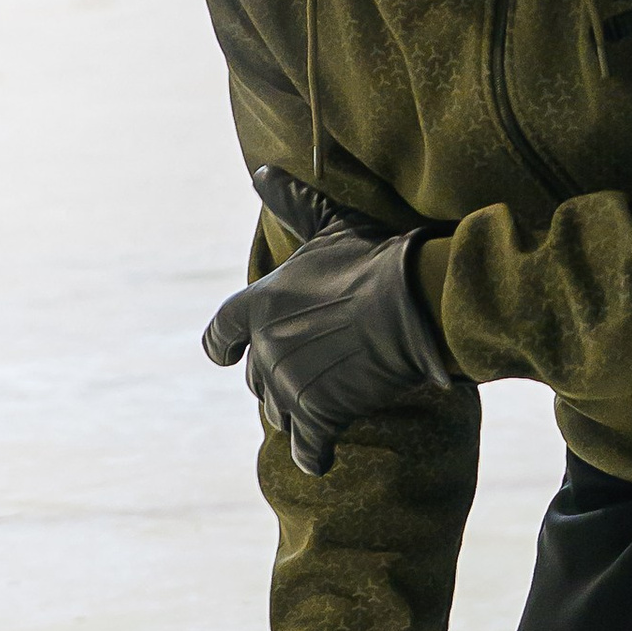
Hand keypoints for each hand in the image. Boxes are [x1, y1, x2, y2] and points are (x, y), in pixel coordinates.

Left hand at [202, 167, 458, 479]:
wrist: (411, 303)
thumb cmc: (374, 260)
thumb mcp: (329, 227)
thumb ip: (292, 204)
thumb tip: (261, 172)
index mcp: (259, 305)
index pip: (219, 333)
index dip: (220, 346)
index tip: (221, 358)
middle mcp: (265, 349)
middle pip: (254, 379)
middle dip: (273, 380)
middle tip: (302, 378)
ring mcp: (290, 385)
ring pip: (278, 412)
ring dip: (295, 412)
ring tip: (319, 408)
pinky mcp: (321, 415)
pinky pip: (306, 448)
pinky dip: (312, 455)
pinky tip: (321, 458)